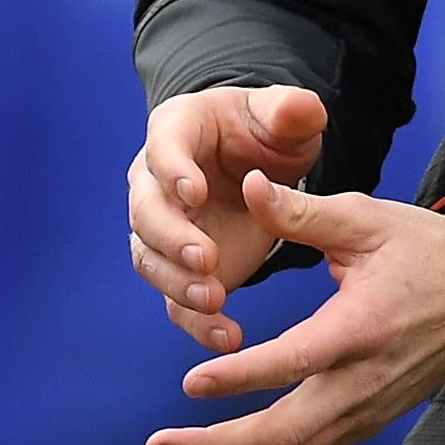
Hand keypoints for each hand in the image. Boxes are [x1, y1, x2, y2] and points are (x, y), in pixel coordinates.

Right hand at [127, 84, 328, 352]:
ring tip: (215, 300)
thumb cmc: (264, 133)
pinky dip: (194, 321)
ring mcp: (163, 228)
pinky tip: (225, 335)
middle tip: (206, 259)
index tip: (197, 193)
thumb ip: (292, 110)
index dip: (174, 172)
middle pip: (145, 212)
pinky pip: (174, 298)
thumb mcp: (284, 116)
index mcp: (176, 132)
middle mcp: (155, 182)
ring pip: (149, 259)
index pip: (163, 149)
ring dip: (177, 283)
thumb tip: (300, 108)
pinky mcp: (180, 268)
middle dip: (172, 238)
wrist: (258, 167)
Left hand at [144, 169, 444, 444]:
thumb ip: (302, 212)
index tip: (191, 383)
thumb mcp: (367, 219)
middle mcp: (362, 381)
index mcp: (360, 327)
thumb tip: (248, 185)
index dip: (240, 378)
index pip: (293, 363)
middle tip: (159, 444)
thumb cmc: (425, 250)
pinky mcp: (368, 421)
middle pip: (285, 439)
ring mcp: (367, 410)